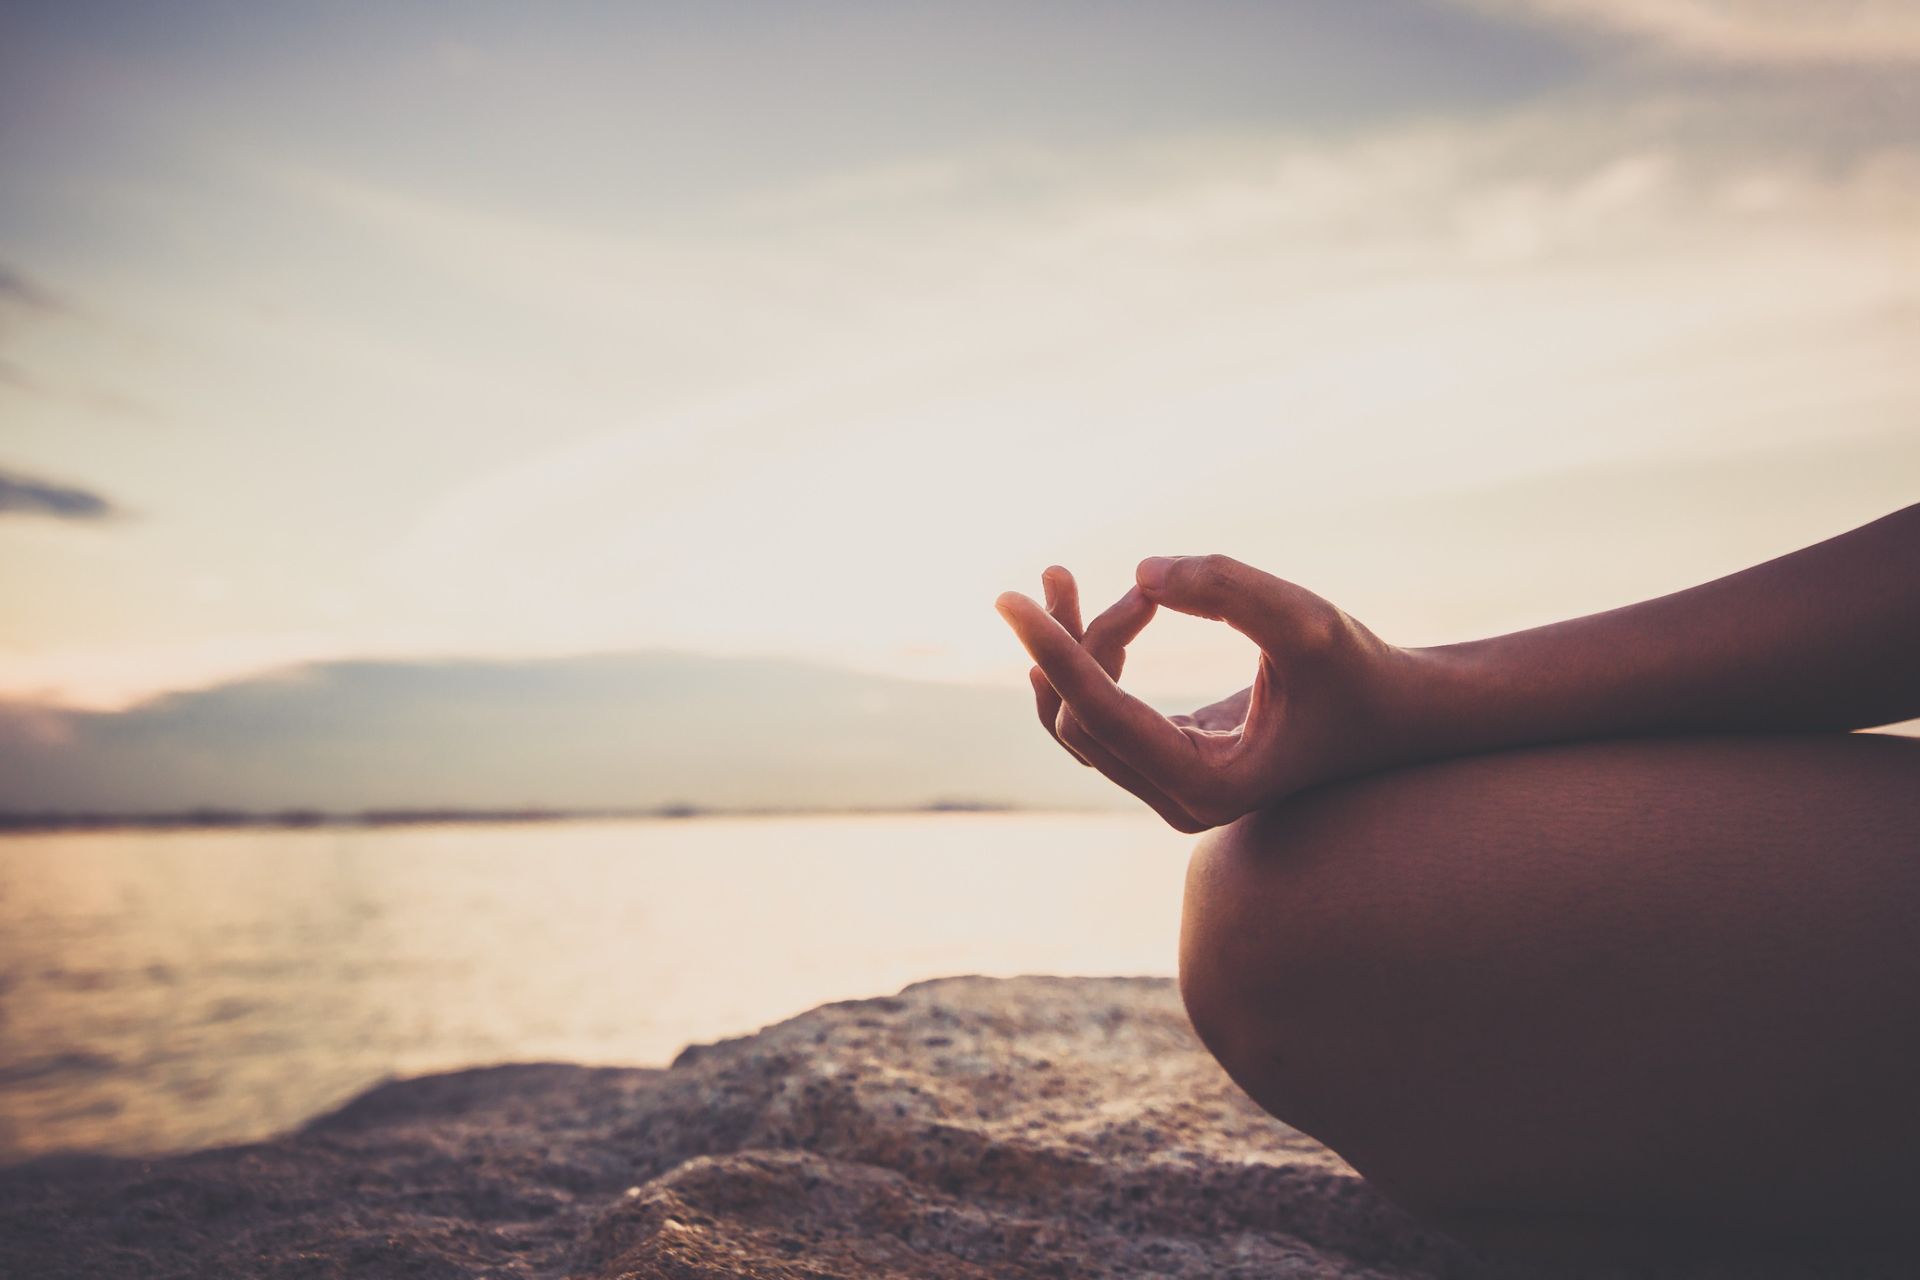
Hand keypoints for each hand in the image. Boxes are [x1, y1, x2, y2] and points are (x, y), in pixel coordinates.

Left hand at [999, 555, 1415, 831]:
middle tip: (1064, 571)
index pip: (1099, 715)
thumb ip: (1228, 588)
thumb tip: (1140, 571)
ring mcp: (1171, 787)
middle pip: (1078, 717)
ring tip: (1059, 575)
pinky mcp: (1170, 761)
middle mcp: (1178, 800)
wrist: (1398, 713)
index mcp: (1206, 785)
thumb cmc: (1358, 671)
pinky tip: (1106, 603)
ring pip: (1079, 719)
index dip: (1052, 651)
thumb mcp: (1307, 620)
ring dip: (1065, 647)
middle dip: (1069, 638)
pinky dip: (1090, 659)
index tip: (1009, 599)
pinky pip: (1102, 714)